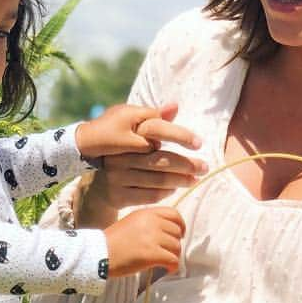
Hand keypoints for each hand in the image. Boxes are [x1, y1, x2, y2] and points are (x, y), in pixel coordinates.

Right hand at [80, 104, 206, 225]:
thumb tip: (175, 106)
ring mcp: (117, 178)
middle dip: (186, 165)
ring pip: (157, 180)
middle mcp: (119, 158)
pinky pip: (150, 195)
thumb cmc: (124, 157)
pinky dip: (166, 192)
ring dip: (180, 180)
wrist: (97, 187)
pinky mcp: (118, 196)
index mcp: (124, 139)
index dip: (180, 138)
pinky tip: (176, 188)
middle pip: (159, 161)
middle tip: (204, 167)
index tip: (199, 143)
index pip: (156, 135)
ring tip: (195, 179)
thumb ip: (156, 122)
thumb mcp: (135, 136)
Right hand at [103, 206, 184, 277]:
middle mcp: (151, 222)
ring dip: (173, 256)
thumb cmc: (113, 242)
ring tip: (164, 262)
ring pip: (176, 247)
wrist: (98, 254)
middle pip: (176, 232)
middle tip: (167, 253)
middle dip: (175, 244)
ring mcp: (152, 238)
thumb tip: (168, 234)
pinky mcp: (152, 254)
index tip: (179, 235)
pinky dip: (172, 266)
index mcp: (146, 213)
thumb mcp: (131, 223)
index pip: (174, 214)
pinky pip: (173, 260)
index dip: (180, 225)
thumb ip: (149, 223)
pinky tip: (166, 269)